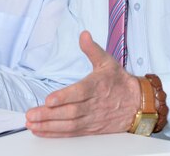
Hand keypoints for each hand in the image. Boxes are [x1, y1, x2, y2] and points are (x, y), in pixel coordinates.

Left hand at [25, 31, 140, 136]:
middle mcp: (94, 105)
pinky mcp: (90, 129)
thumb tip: (84, 35)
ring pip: (69, 125)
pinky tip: (41, 131)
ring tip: (32, 124)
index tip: (49, 100)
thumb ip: (92, 49)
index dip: (64, 97)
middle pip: (71, 112)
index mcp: (97, 87)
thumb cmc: (119, 82)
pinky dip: (55, 134)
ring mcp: (91, 119)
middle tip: (31, 115)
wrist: (138, 103)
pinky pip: (71, 133)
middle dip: (49, 115)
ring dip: (49, 126)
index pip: (80, 93)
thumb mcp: (108, 62)